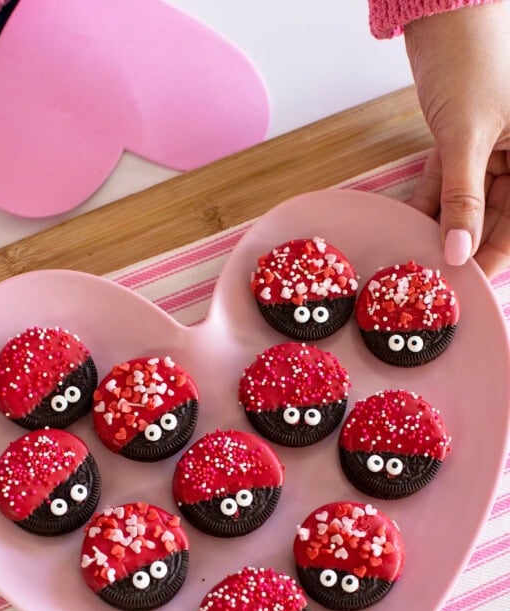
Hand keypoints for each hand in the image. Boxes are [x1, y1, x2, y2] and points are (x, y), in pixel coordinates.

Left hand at [404, 3, 509, 278]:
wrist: (444, 7)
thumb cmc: (470, 56)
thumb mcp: (467, 136)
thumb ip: (464, 197)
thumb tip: (459, 251)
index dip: (496, 253)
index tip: (470, 283)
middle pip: (498, 213)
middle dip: (467, 242)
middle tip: (437, 275)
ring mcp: (498, 145)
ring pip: (473, 199)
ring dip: (446, 224)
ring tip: (420, 253)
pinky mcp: (468, 137)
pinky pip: (453, 179)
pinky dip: (434, 198)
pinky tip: (412, 223)